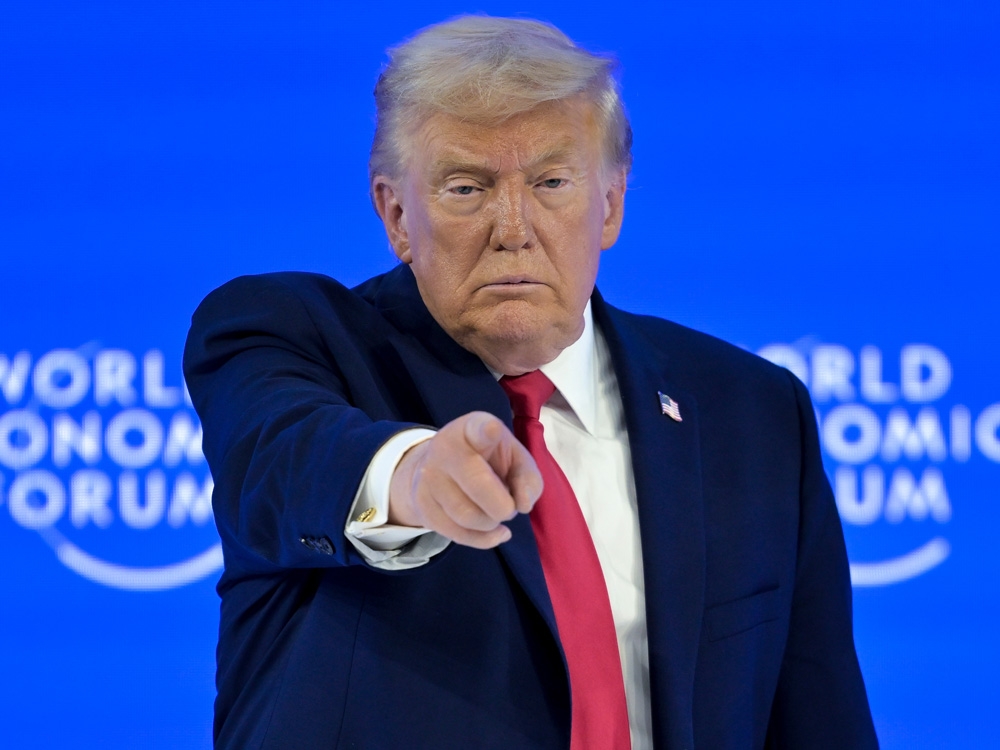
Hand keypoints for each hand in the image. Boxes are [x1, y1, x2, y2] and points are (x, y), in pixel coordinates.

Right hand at [388, 411, 542, 548]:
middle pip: (478, 485)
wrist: (435, 467)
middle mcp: (445, 449)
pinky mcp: (422, 506)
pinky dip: (484, 539)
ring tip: (495, 513)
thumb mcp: (513, 457)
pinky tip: (495, 532)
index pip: (477, 429)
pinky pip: (458, 534)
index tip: (492, 430)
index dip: (486, 431)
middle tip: (509, 507)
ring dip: (492, 523)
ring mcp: (429, 478)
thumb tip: (523, 505)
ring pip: (468, 516)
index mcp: (471, 429)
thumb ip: (528, 477)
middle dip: (504, 506)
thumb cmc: (485, 459)